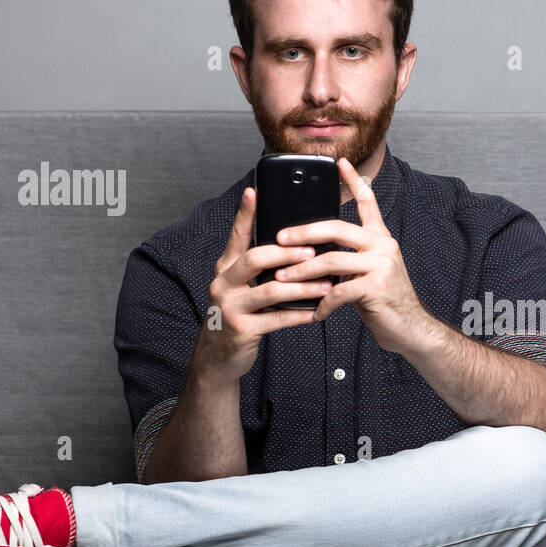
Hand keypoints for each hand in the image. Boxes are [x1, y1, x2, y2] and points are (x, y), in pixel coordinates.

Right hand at [196, 186, 334, 381]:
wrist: (218, 355)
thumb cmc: (239, 313)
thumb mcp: (242, 286)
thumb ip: (259, 267)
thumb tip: (292, 244)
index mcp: (226, 268)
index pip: (236, 235)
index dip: (245, 214)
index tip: (255, 191)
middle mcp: (224, 283)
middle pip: (255, 258)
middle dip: (286, 253)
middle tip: (314, 250)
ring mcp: (230, 307)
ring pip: (270, 290)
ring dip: (302, 287)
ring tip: (327, 284)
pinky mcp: (241, 330)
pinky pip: (276, 320)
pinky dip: (299, 315)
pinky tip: (317, 312)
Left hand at [273, 157, 434, 354]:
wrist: (409, 327)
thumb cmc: (384, 300)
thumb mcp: (369, 271)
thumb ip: (351, 256)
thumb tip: (316, 251)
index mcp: (380, 238)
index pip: (367, 202)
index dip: (354, 181)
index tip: (340, 163)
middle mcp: (383, 246)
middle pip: (337, 228)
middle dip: (304, 233)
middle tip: (280, 238)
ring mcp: (381, 265)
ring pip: (332, 260)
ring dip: (302, 271)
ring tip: (282, 278)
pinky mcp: (376, 287)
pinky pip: (339, 291)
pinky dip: (323, 303)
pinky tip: (315, 311)